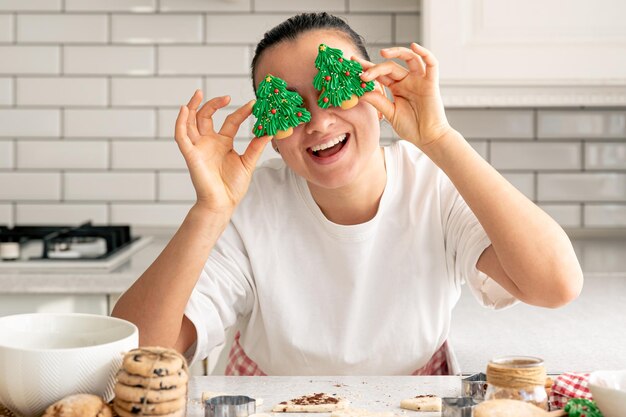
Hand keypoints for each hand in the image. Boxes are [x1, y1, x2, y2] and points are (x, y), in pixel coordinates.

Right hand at [175, 90, 271, 213]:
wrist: (223, 203)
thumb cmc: (233, 186)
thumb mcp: (248, 162)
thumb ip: (256, 146)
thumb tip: (270, 131)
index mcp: (223, 143)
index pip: (230, 121)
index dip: (240, 112)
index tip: (253, 104)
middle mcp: (209, 142)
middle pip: (206, 116)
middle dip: (214, 104)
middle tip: (227, 97)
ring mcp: (199, 147)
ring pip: (191, 122)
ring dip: (192, 106)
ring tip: (198, 93)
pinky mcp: (190, 155)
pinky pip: (181, 136)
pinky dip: (180, 122)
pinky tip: (184, 110)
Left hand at [354, 43, 452, 148]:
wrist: (427, 138)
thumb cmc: (411, 127)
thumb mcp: (390, 113)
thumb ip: (378, 101)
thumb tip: (361, 92)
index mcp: (397, 88)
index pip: (380, 74)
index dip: (367, 67)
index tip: (352, 63)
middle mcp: (407, 81)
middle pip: (390, 66)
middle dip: (375, 67)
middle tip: (361, 71)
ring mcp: (419, 81)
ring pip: (410, 58)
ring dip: (397, 52)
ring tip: (383, 53)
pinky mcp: (431, 83)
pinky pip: (431, 64)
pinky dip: (425, 53)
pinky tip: (415, 46)